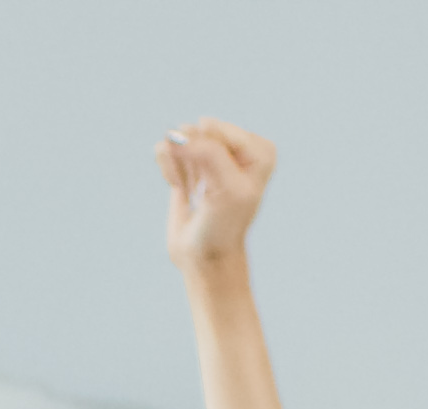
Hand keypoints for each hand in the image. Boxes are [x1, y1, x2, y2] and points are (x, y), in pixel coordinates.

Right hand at [158, 120, 275, 273]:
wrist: (205, 256)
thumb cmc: (223, 225)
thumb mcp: (227, 188)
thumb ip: (207, 152)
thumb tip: (174, 134)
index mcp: (259, 150)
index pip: (218, 133)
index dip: (206, 158)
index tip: (211, 186)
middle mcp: (237, 147)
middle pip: (198, 133)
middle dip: (190, 160)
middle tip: (199, 190)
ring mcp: (211, 154)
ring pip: (180, 141)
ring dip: (177, 166)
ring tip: (189, 190)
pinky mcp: (188, 164)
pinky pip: (168, 151)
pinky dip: (168, 170)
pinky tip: (179, 188)